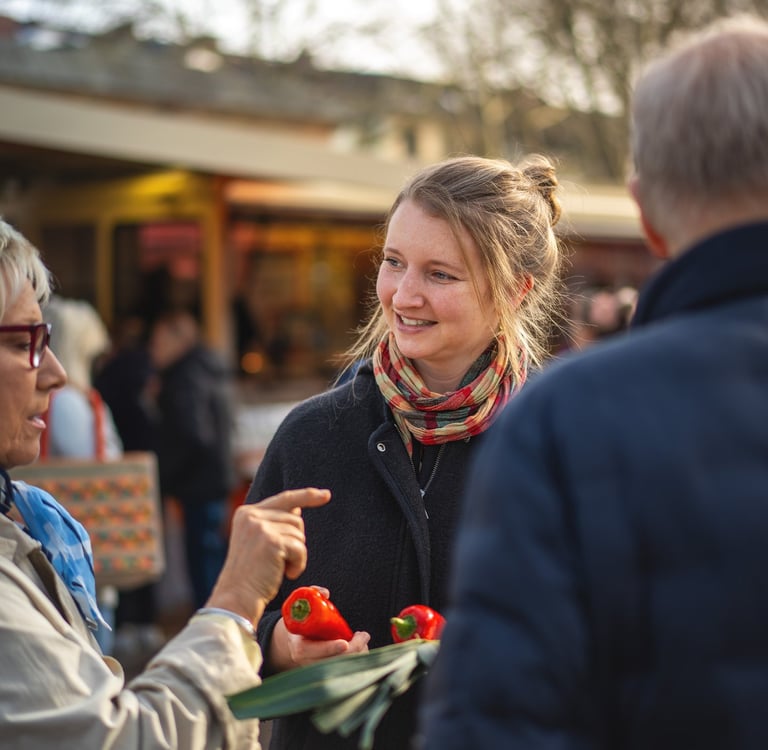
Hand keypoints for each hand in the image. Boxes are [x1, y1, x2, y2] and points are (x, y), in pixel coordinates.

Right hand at [205, 488, 330, 625]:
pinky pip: (300, 548)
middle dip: (295, 541)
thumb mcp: (258, 542)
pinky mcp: (271, 541)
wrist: (236, 598)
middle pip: (295, 519)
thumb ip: (274, 523)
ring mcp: (260, 527)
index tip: (326, 495)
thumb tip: (298, 507)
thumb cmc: (250, 575)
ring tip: (279, 568)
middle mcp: (251, 515)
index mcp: (246, 513)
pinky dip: (299, 564)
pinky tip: (286, 573)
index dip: (307, 495)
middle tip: (279, 561)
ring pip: (299, 534)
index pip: (285, 498)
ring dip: (296, 554)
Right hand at [268, 587, 370, 672]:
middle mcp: (309, 662)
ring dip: (358, 654)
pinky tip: (362, 647)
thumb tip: (325, 593)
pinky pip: (345, 668)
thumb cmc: (300, 622)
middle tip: (364, 635)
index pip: (316, 651)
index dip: (331, 648)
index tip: (345, 642)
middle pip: (334, 661)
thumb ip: (313, 596)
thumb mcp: (302, 607)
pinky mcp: (328, 671)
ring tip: (363, 639)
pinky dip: (357, 658)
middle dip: (353, 649)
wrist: (293, 641)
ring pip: (342, 667)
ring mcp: (319, 669)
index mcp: (300, 647)